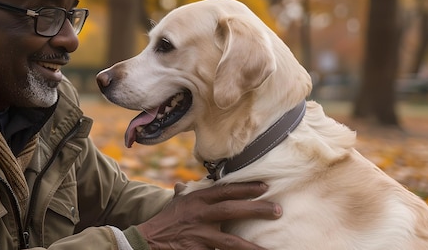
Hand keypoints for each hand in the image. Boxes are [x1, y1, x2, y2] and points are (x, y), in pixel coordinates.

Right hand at [137, 182, 280, 249]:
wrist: (149, 240)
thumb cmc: (166, 219)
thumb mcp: (178, 201)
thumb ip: (188, 192)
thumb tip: (191, 184)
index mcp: (197, 200)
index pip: (225, 190)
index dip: (245, 188)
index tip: (265, 187)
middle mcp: (200, 215)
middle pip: (232, 210)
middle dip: (256, 209)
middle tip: (278, 210)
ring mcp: (199, 235)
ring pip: (230, 242)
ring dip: (251, 246)